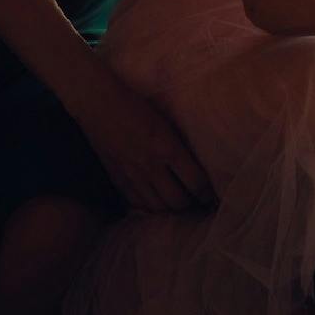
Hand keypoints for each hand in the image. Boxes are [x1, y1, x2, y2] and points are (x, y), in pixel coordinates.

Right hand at [70, 65, 212, 212]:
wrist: (99, 104)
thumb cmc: (137, 104)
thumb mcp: (167, 121)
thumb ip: (180, 144)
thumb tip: (197, 163)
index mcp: (168, 147)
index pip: (196, 182)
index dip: (208, 194)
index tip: (214, 196)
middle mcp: (152, 166)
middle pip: (178, 201)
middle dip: (192, 205)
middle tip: (200, 204)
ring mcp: (133, 175)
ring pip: (158, 207)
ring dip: (172, 210)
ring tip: (181, 207)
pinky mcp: (117, 179)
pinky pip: (137, 204)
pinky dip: (150, 208)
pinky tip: (157, 205)